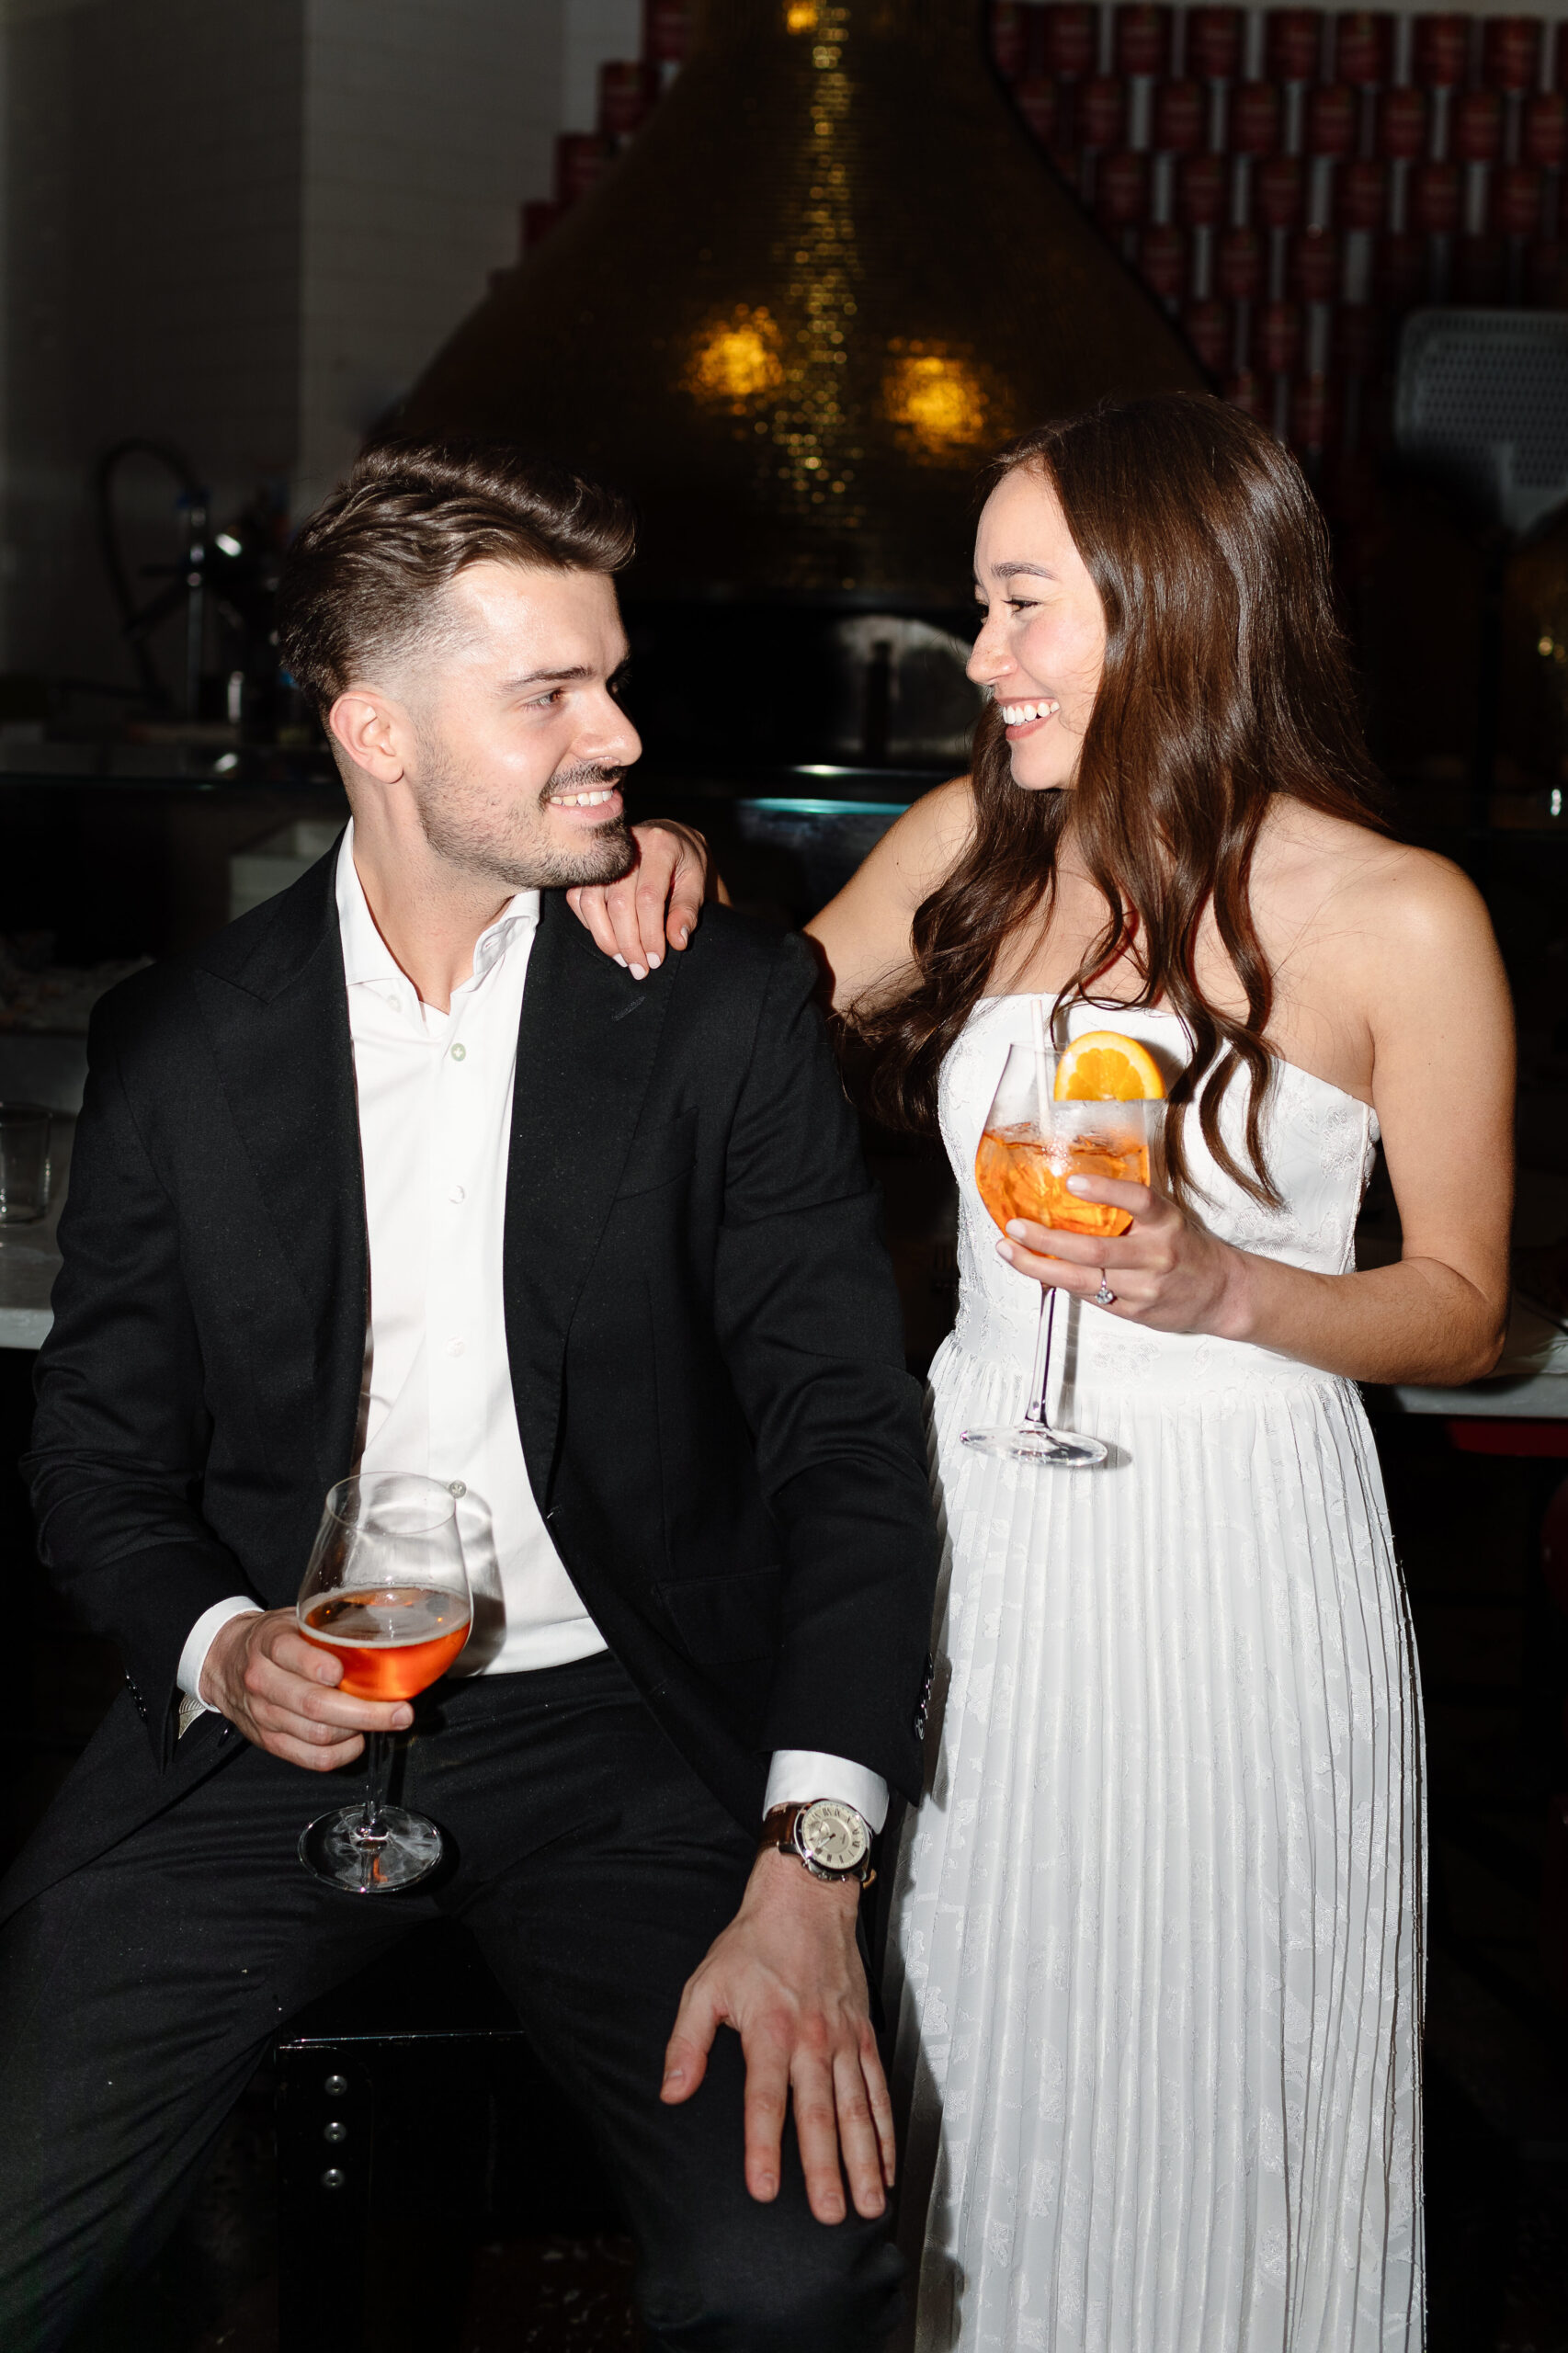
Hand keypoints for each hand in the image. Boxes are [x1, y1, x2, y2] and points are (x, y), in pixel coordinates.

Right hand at [200, 1606, 412, 1770]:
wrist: (225, 1664)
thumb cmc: (272, 1639)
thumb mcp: (292, 1619)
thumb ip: (327, 1624)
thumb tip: (384, 1627)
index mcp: (269, 1643)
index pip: (288, 1653)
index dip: (317, 1665)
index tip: (343, 1671)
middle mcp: (263, 1681)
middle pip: (313, 1704)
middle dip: (365, 1712)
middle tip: (401, 1712)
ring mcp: (264, 1716)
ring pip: (317, 1735)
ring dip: (358, 1731)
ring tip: (386, 1721)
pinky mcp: (269, 1742)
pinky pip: (311, 1759)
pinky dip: (342, 1754)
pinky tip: (358, 1740)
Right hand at [566, 821, 710, 978]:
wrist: (668, 840)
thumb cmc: (683, 865)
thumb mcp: (695, 884)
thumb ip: (686, 912)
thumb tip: (677, 941)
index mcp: (660, 845)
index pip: (649, 896)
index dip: (651, 933)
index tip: (655, 960)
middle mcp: (627, 846)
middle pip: (619, 903)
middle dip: (629, 943)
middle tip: (640, 968)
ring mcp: (602, 857)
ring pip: (593, 902)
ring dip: (606, 938)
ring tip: (624, 960)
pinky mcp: (588, 868)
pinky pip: (578, 899)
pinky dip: (590, 924)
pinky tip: (608, 940)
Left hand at [660, 1847, 892, 2225]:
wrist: (807, 1898)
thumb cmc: (754, 1942)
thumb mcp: (705, 1984)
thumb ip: (687, 2042)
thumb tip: (672, 2092)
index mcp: (770, 2030)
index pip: (765, 2099)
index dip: (763, 2146)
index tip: (763, 2188)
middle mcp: (813, 2039)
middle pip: (820, 2113)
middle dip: (826, 2168)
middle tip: (829, 2214)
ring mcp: (844, 2039)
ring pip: (858, 2109)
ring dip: (864, 2160)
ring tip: (868, 2204)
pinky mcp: (864, 2035)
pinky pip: (878, 2089)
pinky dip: (886, 2129)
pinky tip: (886, 2164)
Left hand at [998, 1171, 1249, 1337]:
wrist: (1222, 1293)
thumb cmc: (1188, 1249)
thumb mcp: (1168, 1219)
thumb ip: (1131, 1209)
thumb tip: (1075, 1189)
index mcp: (1167, 1223)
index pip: (1138, 1201)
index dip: (1105, 1191)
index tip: (1072, 1182)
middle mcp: (1156, 1255)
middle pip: (1095, 1250)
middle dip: (1046, 1239)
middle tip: (1015, 1225)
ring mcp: (1144, 1288)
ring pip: (1083, 1280)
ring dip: (1039, 1266)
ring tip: (1010, 1250)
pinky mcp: (1134, 1313)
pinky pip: (1089, 1297)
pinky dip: (1059, 1283)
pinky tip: (1036, 1270)